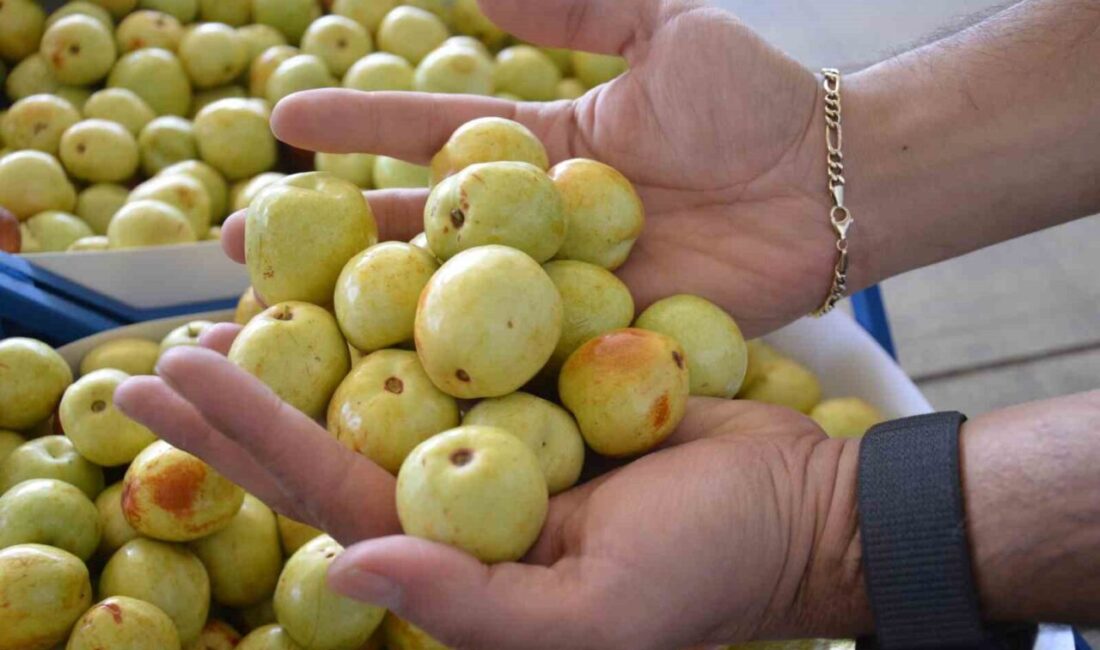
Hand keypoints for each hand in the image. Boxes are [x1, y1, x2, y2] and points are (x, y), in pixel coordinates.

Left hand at [116, 328, 868, 649]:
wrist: (799, 501)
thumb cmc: (708, 571)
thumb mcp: (594, 615)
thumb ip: (472, 607)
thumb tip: (349, 565)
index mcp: (455, 555)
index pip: (328, 493)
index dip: (243, 439)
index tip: (168, 380)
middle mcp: (460, 495)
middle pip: (332, 435)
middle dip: (246, 394)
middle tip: (163, 342)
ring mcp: (501, 432)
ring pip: (386, 377)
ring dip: (314, 337)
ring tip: (240, 291)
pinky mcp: (546, 380)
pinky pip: (464, 335)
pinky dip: (409, 300)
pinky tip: (365, 262)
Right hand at [218, 0, 839, 336]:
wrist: (832, 186)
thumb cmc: (755, 102)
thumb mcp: (663, 28)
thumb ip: (578, 5)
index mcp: (540, 156)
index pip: (430, 139)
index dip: (358, 124)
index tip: (283, 118)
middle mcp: (536, 232)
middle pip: (417, 238)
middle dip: (329, 241)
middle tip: (237, 253)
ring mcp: (561, 294)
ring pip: (451, 311)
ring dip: (367, 322)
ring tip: (277, 332)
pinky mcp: (596, 346)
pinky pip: (521, 360)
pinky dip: (461, 376)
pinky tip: (392, 394)